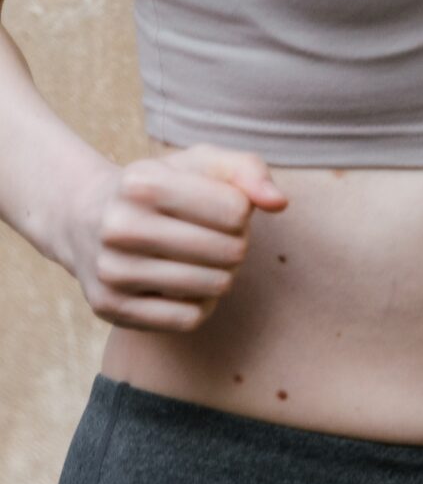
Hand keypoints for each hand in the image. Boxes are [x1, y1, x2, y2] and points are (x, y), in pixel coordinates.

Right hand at [64, 143, 285, 331]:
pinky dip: (198, 305)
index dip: (241, 214)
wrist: (82, 219)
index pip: (236, 211)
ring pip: (212, 288)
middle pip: (229, 253)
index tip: (223, 210)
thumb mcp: (195, 165)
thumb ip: (244, 170)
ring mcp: (112, 270)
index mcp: (141, 182)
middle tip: (215, 241)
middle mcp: (120, 225)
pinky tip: (184, 288)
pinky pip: (188, 318)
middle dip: (234, 247)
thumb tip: (278, 202)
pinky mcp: (112, 307)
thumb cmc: (157, 191)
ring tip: (200, 262)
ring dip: (220, 277)